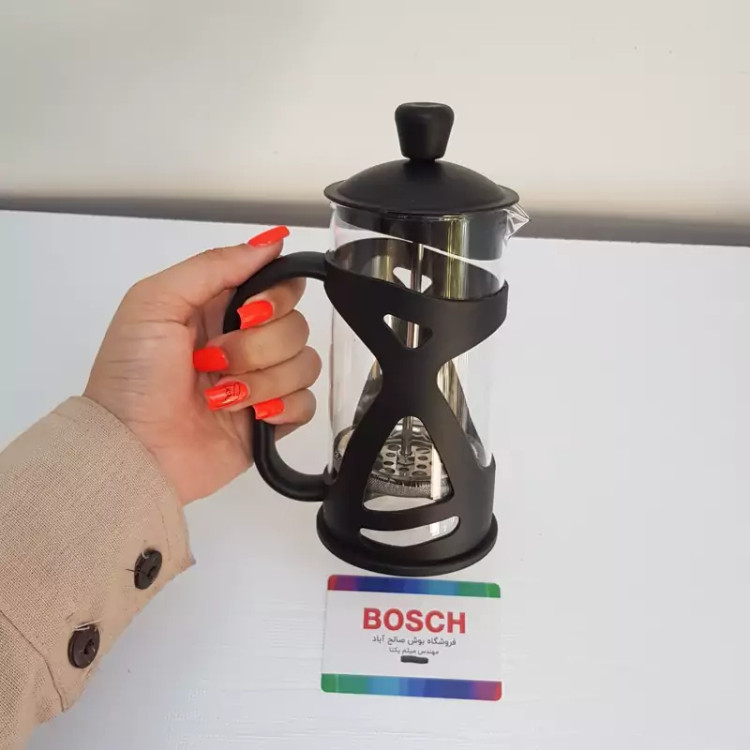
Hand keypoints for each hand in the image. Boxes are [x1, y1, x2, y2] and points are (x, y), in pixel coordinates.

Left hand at [84, 226, 320, 503]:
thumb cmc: (133, 376)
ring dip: (262, 381)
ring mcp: (261, 381)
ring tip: (221, 396)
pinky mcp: (272, 419)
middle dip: (257, 347)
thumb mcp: (155, 302)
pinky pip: (307, 403)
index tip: (248, 314)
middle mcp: (246, 340)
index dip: (277, 297)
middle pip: (297, 325)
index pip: (282, 285)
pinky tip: (252, 416)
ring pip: (305, 364)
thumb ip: (213, 266)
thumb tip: (270, 241)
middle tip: (213, 361)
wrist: (133, 450)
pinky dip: (282, 408)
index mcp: (220, 308)